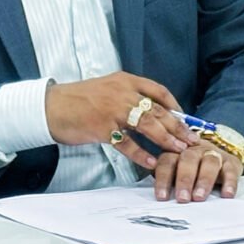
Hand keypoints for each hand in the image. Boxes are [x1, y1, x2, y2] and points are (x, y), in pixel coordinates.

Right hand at [45, 72, 197, 169]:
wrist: (50, 106)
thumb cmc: (78, 100)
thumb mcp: (107, 89)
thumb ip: (128, 97)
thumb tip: (151, 113)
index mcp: (125, 80)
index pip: (158, 90)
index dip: (175, 105)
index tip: (187, 118)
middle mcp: (123, 92)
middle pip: (158, 110)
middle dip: (178, 126)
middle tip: (192, 139)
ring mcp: (113, 110)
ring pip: (148, 124)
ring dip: (166, 139)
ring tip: (179, 150)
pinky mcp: (103, 128)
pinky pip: (127, 143)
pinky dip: (141, 153)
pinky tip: (152, 162)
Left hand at [152, 142, 241, 202]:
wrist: (217, 158)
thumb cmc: (191, 171)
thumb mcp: (177, 173)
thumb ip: (168, 183)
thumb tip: (158, 202)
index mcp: (176, 152)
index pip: (166, 162)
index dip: (163, 179)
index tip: (162, 197)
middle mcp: (194, 150)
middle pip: (188, 160)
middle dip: (184, 180)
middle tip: (182, 198)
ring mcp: (213, 154)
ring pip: (209, 163)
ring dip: (204, 181)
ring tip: (199, 197)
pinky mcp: (230, 162)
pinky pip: (230, 171)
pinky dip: (229, 183)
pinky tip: (226, 195)